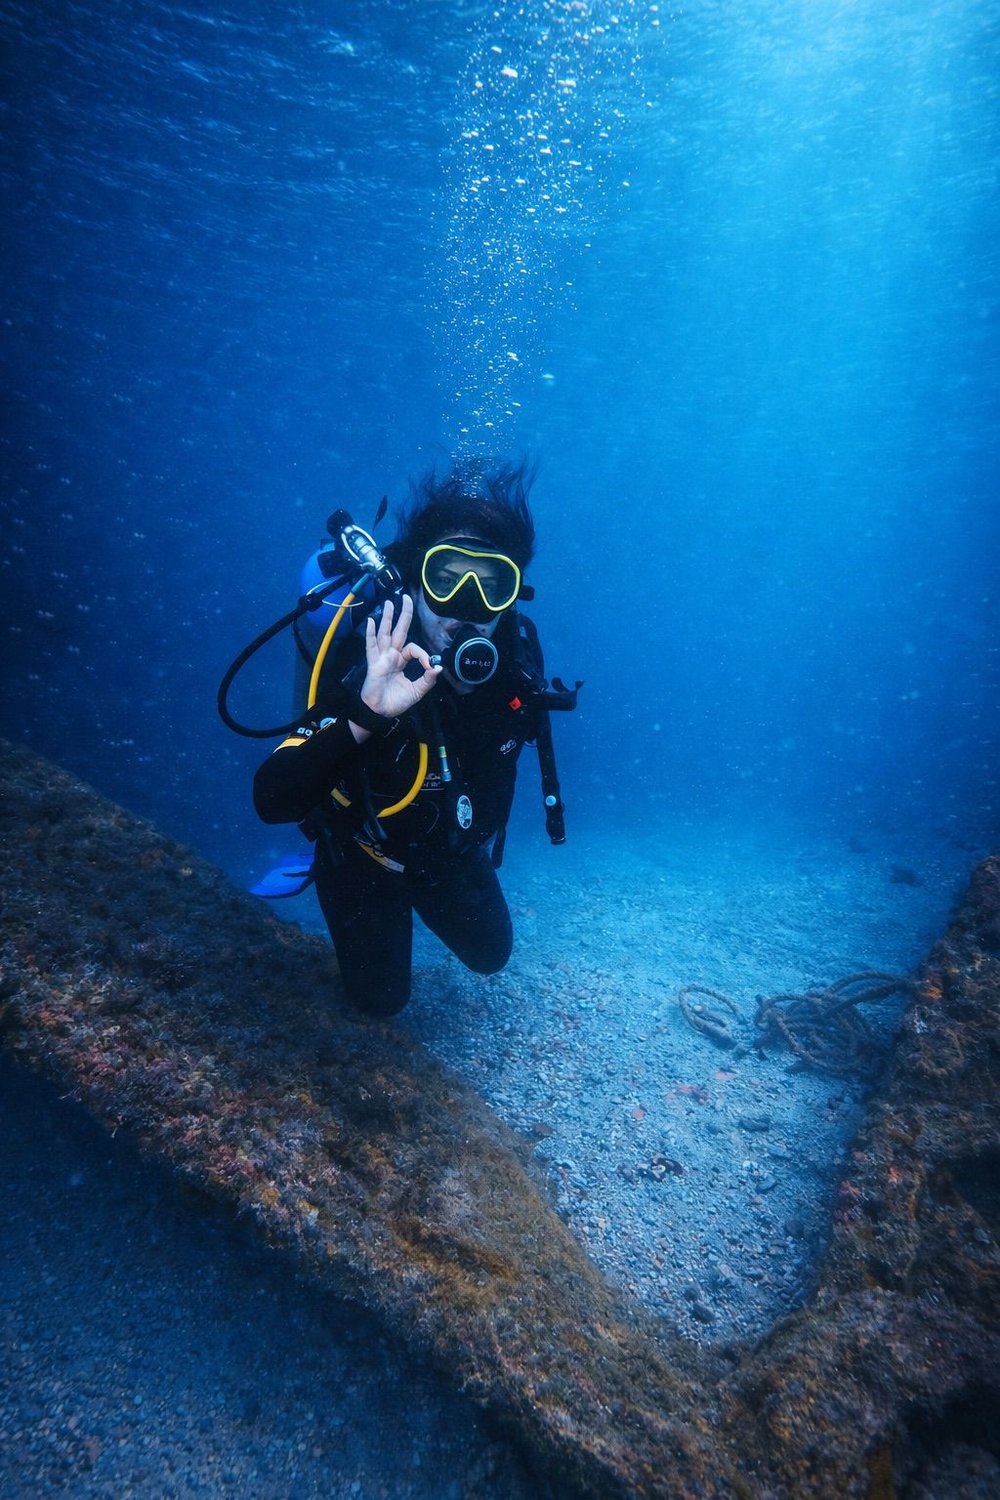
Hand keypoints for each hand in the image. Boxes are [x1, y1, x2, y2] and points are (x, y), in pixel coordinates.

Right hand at [360, 594, 440, 718]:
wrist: (380, 712)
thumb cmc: (395, 702)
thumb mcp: (417, 691)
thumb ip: (428, 680)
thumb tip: (438, 667)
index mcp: (401, 661)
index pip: (413, 648)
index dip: (423, 654)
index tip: (430, 666)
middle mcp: (391, 656)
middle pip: (398, 631)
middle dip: (403, 614)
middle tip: (405, 598)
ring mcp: (381, 658)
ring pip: (385, 634)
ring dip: (387, 618)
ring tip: (389, 603)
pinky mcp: (374, 663)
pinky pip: (371, 646)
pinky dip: (371, 634)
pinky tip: (371, 621)